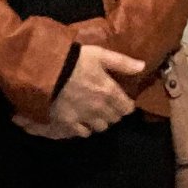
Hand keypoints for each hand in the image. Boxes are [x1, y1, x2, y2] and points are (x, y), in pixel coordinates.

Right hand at [16, 45, 145, 138]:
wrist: (45, 70)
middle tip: (108, 106)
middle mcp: (100, 108)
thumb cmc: (74, 59)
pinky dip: (84, 129)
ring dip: (100, 122)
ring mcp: (84, 117)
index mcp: (110, 91)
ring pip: (101, 128)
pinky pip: (83, 133)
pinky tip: (81, 121)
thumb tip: (143, 67)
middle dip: (113, 113)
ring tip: (94, 115)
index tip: (122, 101)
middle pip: (114, 119)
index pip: (127, 107)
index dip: (126, 105)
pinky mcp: (68, 123)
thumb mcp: (100, 55)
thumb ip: (122, 62)